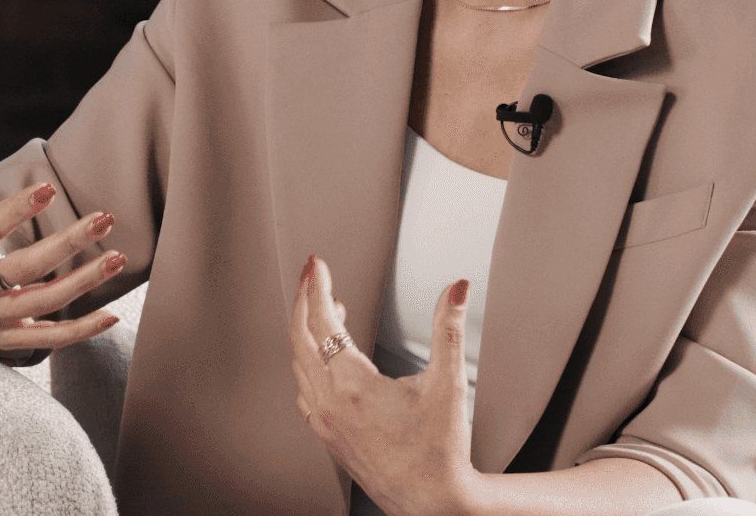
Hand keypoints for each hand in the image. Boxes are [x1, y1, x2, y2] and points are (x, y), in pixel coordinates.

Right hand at [0, 90, 123, 356]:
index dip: (17, 211)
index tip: (50, 189)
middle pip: (23, 269)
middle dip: (66, 244)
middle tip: (104, 217)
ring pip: (42, 303)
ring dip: (84, 283)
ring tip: (118, 256)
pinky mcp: (5, 338)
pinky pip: (47, 339)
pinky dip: (80, 332)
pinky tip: (112, 314)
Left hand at [290, 256, 480, 515]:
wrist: (432, 502)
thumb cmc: (440, 450)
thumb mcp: (449, 384)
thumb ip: (448, 328)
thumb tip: (456, 288)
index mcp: (353, 386)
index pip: (323, 321)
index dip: (318, 287)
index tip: (317, 264)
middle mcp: (330, 403)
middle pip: (300, 337)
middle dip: (306, 299)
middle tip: (314, 275)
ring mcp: (324, 421)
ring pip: (298, 363)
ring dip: (307, 331)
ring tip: (330, 310)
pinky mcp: (326, 435)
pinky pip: (303, 388)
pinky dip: (308, 362)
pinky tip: (326, 357)